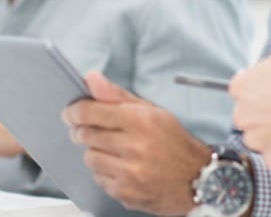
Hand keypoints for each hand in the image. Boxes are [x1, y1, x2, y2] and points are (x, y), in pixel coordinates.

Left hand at [62, 72, 209, 214]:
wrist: (199, 179)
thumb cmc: (174, 142)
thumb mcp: (151, 111)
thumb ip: (116, 95)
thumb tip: (90, 78)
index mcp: (140, 120)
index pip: (90, 112)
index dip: (74, 111)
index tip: (71, 112)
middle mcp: (134, 146)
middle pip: (85, 135)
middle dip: (83, 131)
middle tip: (92, 131)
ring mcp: (130, 172)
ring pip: (89, 158)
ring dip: (96, 153)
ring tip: (114, 151)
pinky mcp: (126, 193)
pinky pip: (99, 179)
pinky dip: (105, 173)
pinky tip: (122, 168)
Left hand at [229, 49, 270, 169]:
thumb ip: (267, 68)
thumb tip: (260, 73)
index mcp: (242, 88)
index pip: (240, 89)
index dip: (257, 89)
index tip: (270, 91)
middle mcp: (242, 116)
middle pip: (247, 115)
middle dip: (263, 113)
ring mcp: (256, 140)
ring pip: (260, 137)